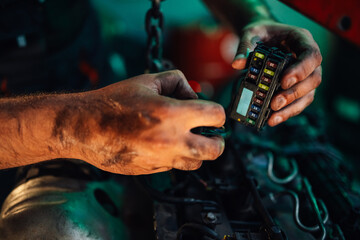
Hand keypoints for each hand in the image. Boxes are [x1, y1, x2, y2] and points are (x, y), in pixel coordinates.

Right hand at [70, 70, 224, 174]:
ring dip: (197, 151)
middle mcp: (172, 141)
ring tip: (185, 138)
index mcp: (173, 115)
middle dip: (216, 139)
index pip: (216, 116)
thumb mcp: (148, 81)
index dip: (217, 113)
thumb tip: (194, 96)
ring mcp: (162, 160)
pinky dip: (175, 157)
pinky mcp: (152, 171)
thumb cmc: (114, 102)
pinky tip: (161, 144)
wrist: (85, 128)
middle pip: (215, 149)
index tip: (211, 113)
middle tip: (209, 132)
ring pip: (197, 163)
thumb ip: (178, 82)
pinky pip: (175, 167)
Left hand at [232, 19, 321, 125]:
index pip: (311, 55)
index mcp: (302, 40)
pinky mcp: (298, 88)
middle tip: (275, 103)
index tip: (284, 81)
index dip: (301, 70)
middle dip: (294, 93)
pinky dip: (287, 113)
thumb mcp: (251, 34)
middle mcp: (308, 59)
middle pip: (313, 79)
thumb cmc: (260, 34)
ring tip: (273, 117)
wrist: (261, 38)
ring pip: (308, 94)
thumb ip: (245, 46)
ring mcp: (305, 75)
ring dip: (291, 108)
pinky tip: (272, 120)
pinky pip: (298, 103)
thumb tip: (237, 64)